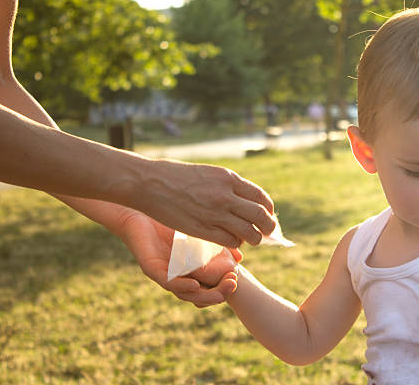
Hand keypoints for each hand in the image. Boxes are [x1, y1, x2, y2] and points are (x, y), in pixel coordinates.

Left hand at [117, 208, 241, 306]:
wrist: (137, 211)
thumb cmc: (167, 221)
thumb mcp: (199, 233)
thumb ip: (217, 243)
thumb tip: (240, 256)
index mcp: (188, 270)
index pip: (208, 287)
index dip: (223, 288)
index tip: (237, 278)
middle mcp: (176, 275)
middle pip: (200, 296)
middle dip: (219, 294)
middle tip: (234, 284)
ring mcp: (163, 273)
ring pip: (185, 293)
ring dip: (206, 294)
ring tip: (222, 288)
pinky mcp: (150, 268)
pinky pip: (168, 282)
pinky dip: (183, 285)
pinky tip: (195, 284)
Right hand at [133, 161, 275, 247]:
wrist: (149, 183)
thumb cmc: (177, 176)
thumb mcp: (209, 173)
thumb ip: (228, 186)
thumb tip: (246, 199)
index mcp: (229, 179)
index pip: (262, 198)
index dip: (269, 210)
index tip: (268, 215)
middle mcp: (226, 196)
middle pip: (262, 217)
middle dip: (268, 227)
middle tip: (266, 232)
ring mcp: (216, 214)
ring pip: (250, 233)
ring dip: (254, 238)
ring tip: (250, 239)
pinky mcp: (203, 230)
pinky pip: (231, 242)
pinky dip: (235, 243)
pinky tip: (231, 240)